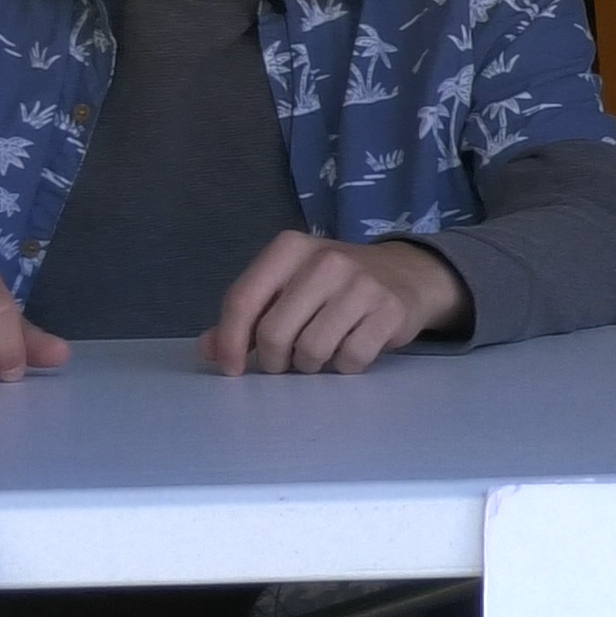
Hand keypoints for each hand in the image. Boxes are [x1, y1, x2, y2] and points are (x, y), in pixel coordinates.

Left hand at [202, 234, 464, 375]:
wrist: (406, 274)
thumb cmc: (333, 285)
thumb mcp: (287, 286)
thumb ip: (246, 315)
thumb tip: (210, 350)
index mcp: (290, 248)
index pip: (243, 299)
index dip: (230, 341)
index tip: (232, 368)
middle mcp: (325, 260)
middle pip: (274, 333)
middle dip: (274, 360)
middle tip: (286, 361)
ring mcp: (360, 284)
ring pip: (311, 351)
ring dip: (310, 365)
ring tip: (320, 352)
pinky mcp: (389, 310)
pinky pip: (350, 360)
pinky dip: (345, 366)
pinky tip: (350, 349)